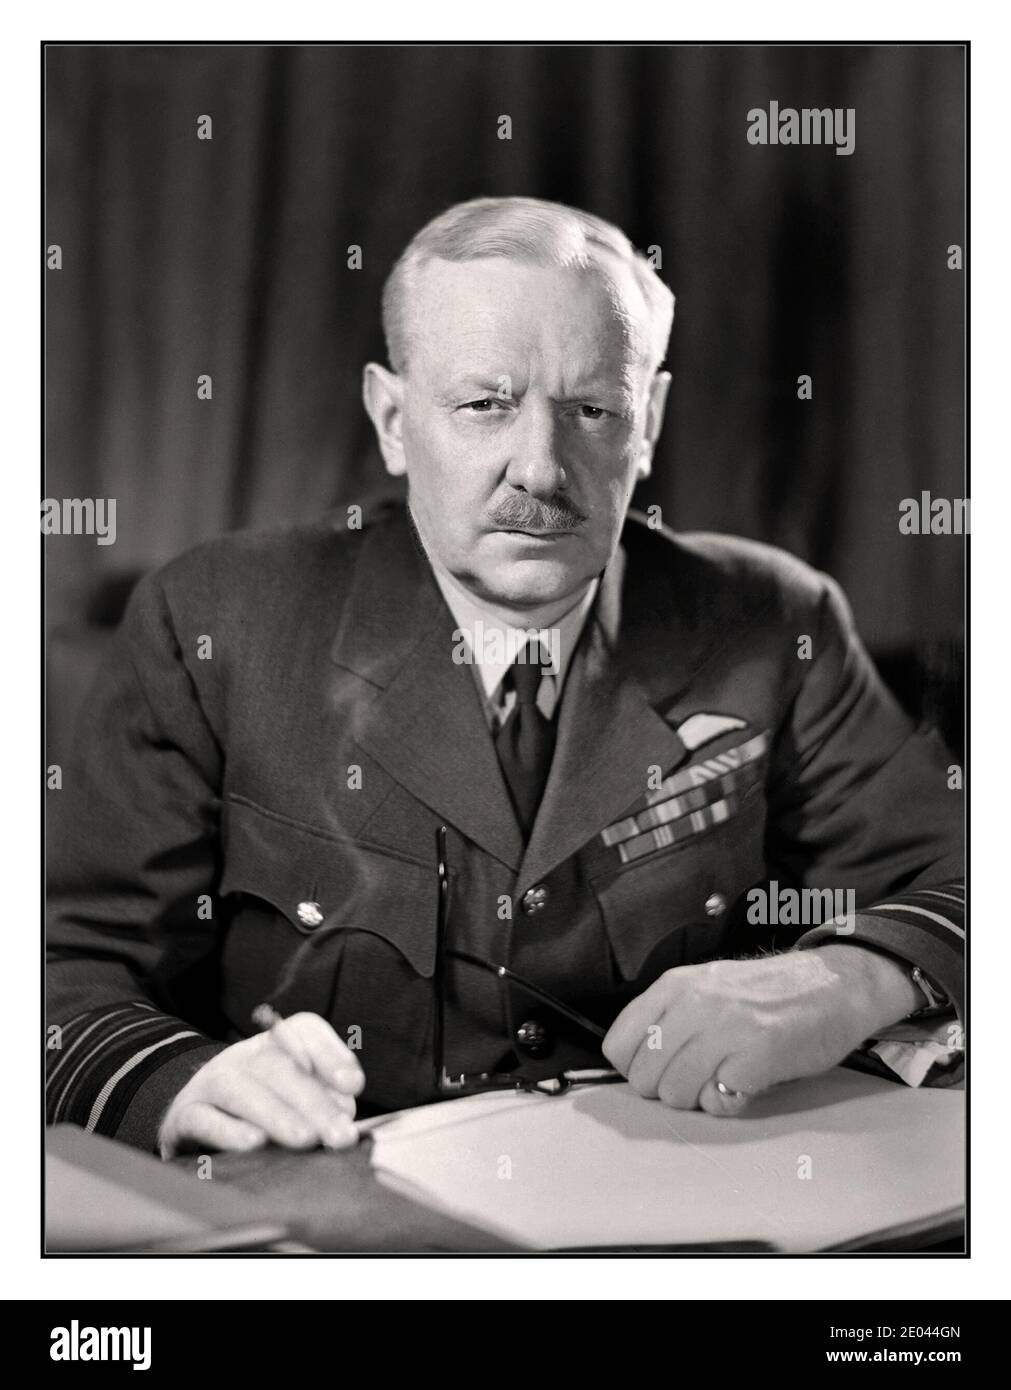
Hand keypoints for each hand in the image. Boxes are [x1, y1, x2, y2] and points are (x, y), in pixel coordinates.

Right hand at [158, 1011, 364, 1157]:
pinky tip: (255, 1144)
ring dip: (277, 1114)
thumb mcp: (294, 1095)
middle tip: (341, 1135)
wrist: (192, 1115)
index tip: (355, 1086)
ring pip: (239, 1089)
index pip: (304, 1030)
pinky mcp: (183, 1116)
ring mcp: (208, 1082)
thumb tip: (344, 1109)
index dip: (330, 1054)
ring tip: (306, 1139)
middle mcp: (241, 1056)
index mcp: (274, 1043)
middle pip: (278, 1067)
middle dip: (314, 1102)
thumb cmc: (260, 1107)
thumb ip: (323, 1097)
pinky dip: (229, 1131)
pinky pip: (202, 1119)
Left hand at [602, 944, 920, 1116]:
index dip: (633, 1067)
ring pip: (675, 1093)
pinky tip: (743, 1084)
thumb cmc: (771, 993)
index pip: (618, 1043)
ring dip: (696, 1098)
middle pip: (643, 1076)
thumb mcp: (708, 985)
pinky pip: (717, 1103)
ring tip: (721, 1079)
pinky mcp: (757, 1056)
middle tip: (694, 1079)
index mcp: (676, 984)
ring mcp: (726, 1029)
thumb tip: (634, 1059)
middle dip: (664, 1088)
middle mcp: (695, 1003)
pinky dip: (728, 1104)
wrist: (835, 985)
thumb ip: (669, 1015)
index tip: (654, 1070)